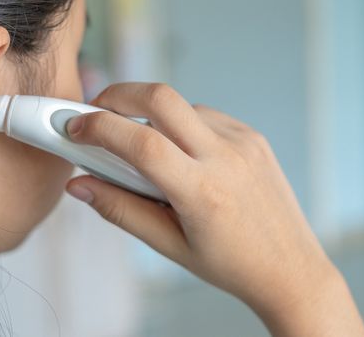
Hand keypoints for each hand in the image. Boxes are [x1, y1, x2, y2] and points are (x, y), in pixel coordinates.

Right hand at [64, 83, 363, 335]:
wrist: (291, 269)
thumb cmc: (230, 264)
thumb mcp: (169, 245)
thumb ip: (120, 210)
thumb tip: (77, 184)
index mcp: (201, 192)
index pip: (140, 143)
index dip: (98, 128)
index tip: (72, 128)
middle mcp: (226, 158)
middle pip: (161, 97)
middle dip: (119, 93)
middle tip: (96, 111)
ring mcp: (244, 142)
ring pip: (183, 106)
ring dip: (153, 116)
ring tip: (144, 152)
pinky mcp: (254, 136)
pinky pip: (207, 116)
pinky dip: (183, 126)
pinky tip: (181, 154)